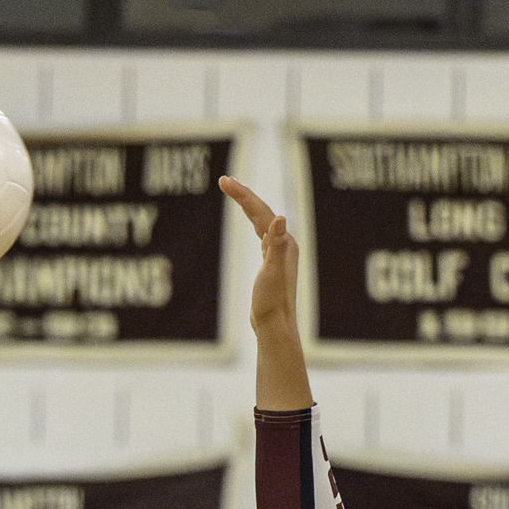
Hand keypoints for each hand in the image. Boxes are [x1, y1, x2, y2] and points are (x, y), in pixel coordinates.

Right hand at [220, 175, 299, 333]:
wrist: (275, 327)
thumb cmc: (272, 303)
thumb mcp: (271, 273)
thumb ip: (275, 246)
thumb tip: (279, 218)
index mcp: (284, 243)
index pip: (261, 211)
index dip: (242, 195)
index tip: (224, 181)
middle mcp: (284, 245)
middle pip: (262, 213)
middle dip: (243, 196)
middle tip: (224, 181)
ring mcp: (279, 254)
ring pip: (262, 223)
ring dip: (248, 207)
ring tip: (234, 192)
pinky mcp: (272, 264)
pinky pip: (262, 236)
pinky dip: (254, 224)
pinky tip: (253, 225)